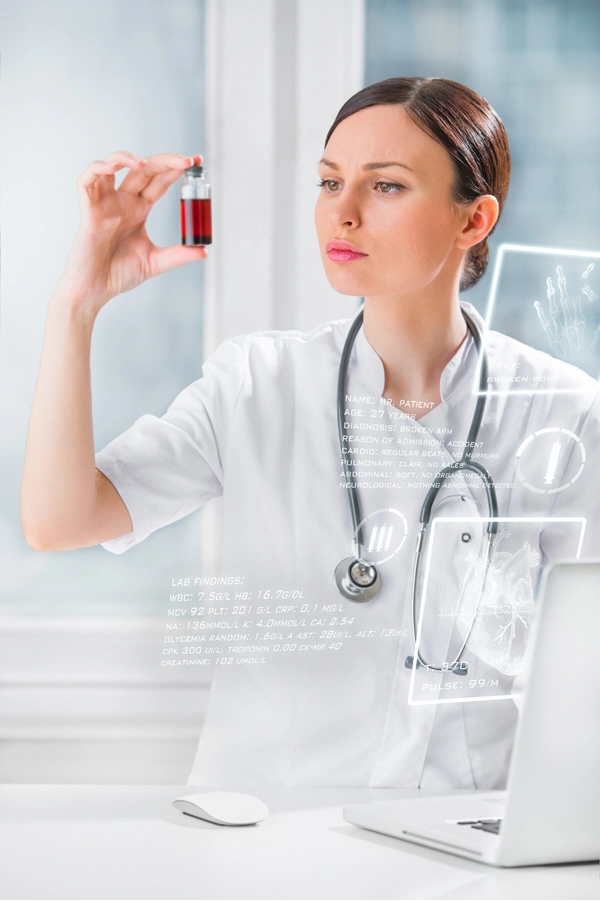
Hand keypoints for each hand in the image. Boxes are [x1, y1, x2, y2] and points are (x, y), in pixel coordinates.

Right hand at [54, 151, 206, 309]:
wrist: (95, 291)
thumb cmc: (118, 275)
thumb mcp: (155, 263)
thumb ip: (178, 255)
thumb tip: (204, 251)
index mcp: (139, 210)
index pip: (159, 181)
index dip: (176, 169)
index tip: (197, 162)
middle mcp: (123, 202)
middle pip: (143, 169)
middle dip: (165, 160)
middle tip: (186, 160)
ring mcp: (105, 204)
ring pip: (112, 165)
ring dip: (127, 157)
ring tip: (144, 163)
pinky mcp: (88, 211)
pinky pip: (86, 181)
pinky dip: (97, 169)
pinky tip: (112, 168)